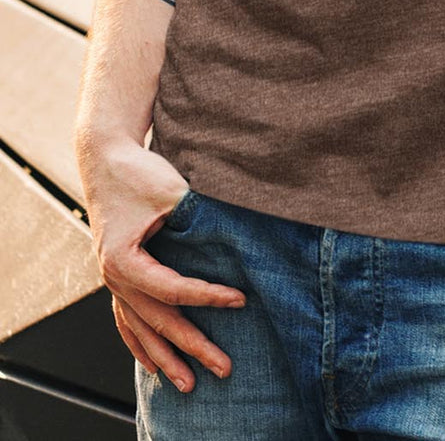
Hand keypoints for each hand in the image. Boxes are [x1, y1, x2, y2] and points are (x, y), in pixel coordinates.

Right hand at [76, 133, 244, 390]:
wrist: (105, 158)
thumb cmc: (139, 172)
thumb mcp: (172, 192)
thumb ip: (197, 219)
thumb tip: (238, 239)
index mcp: (124, 260)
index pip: (173, 289)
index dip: (208, 297)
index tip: (241, 299)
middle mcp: (114, 277)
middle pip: (158, 320)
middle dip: (192, 346)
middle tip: (223, 367)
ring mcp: (112, 280)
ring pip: (140, 328)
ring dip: (165, 357)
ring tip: (188, 385)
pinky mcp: (116, 275)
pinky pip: (126, 320)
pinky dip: (140, 344)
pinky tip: (154, 365)